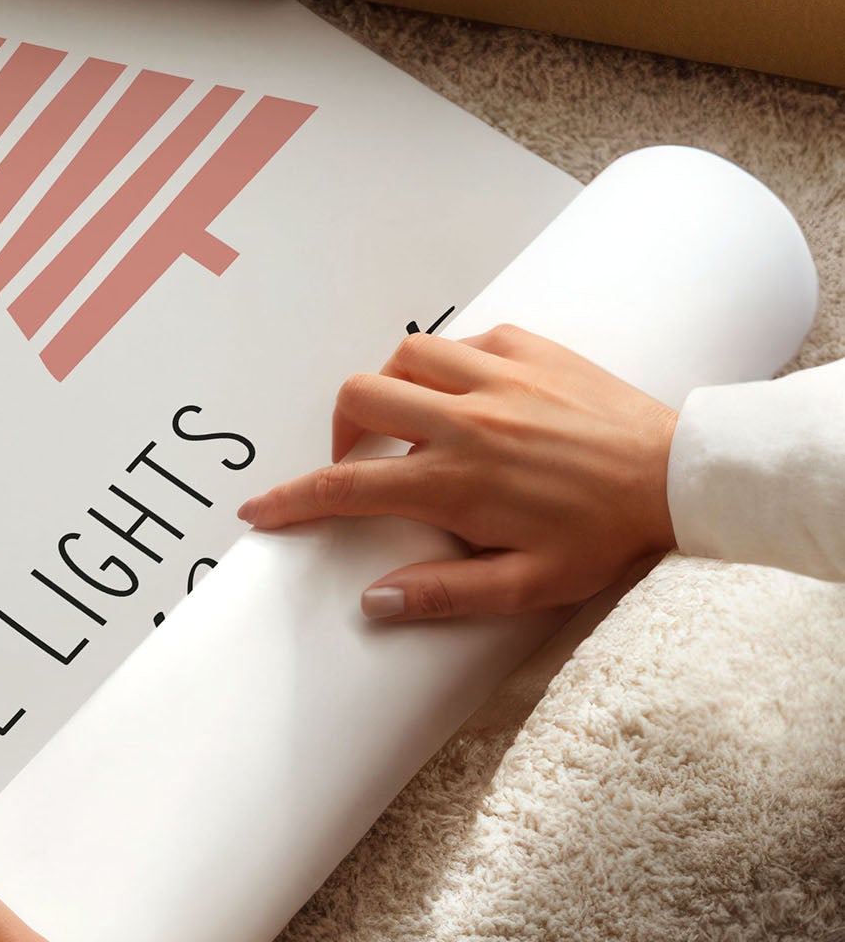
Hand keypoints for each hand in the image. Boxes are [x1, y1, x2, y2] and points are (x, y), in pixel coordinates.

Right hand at [236, 324, 676, 621]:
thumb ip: (446, 594)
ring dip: (390, 387)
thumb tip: (374, 600)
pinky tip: (467, 394)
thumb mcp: (530, 585)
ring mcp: (498, 377)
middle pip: (359, 399)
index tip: (258, 510)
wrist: (682, 477)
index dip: (290, 500)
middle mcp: (465, 420)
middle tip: (359, 461)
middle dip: (340, 431)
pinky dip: (449, 364)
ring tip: (407, 420)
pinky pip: (464, 341)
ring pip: (403, 356)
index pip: (346, 488)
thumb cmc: (608, 536)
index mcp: (456, 481)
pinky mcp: (530, 349)